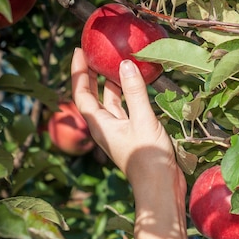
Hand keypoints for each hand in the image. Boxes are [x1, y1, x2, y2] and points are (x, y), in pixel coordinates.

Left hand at [71, 48, 184, 194]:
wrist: (160, 187)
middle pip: (95, 98)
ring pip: (113, 104)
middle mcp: (107, 128)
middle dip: (94, 76)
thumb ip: (135, 92)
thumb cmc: (148, 157)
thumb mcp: (142, 120)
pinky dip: (130, 97)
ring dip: (113, 85)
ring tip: (117, 65)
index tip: (79, 52)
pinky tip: (139, 88)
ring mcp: (121, 132)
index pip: (82, 94)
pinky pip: (128, 111)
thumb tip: (126, 63)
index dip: (78, 73)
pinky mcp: (136, 136)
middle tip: (96, 55)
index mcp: (101, 125)